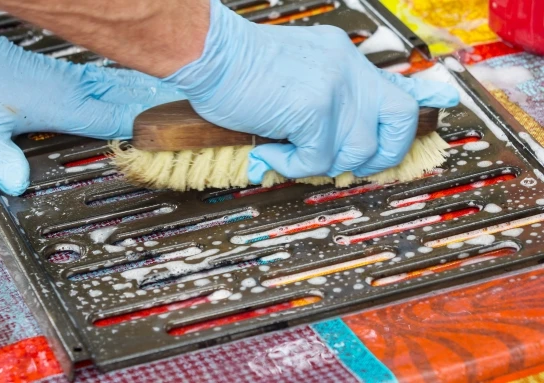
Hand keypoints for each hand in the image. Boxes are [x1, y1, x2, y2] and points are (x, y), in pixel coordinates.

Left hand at [0, 0, 183, 194]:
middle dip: (164, 105)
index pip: (117, 117)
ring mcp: (74, 79)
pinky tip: (144, 88)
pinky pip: (113, 79)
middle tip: (197, 112)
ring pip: (126, 84)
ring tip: (184, 99)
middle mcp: (74, 89)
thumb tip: (16, 183)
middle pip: (132, 96)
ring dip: (155, 91)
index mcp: (62, 104)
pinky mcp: (69, 75)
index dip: (147, 127)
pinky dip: (135, 85)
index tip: (174, 136)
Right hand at [164, 0, 459, 182]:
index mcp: (344, 59)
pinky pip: (317, 159)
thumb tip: (334, 144)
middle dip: (382, 154)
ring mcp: (334, 88)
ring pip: (356, 150)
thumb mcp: (296, 74)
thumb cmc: (241, 69)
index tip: (403, 134)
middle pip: (398, 120)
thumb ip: (322, 100)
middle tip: (351, 165)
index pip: (396, 93)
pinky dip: (293, 165)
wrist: (211, 54)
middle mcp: (348, 69)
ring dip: (323, 164)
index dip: (404, 121)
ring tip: (290, 153)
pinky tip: (273, 152)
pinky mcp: (313, 108)